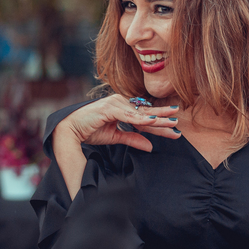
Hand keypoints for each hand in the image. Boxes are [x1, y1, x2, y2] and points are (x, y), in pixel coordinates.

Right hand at [56, 95, 180, 152]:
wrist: (70, 130)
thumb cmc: (89, 131)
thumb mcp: (115, 137)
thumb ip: (132, 139)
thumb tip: (150, 146)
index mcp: (122, 109)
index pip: (144, 118)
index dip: (159, 124)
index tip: (174, 131)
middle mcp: (121, 103)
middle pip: (146, 113)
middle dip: (163, 118)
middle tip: (178, 121)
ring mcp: (115, 103)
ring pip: (140, 114)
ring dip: (156, 118)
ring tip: (171, 122)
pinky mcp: (109, 108)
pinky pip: (128, 115)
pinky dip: (141, 119)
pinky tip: (152, 121)